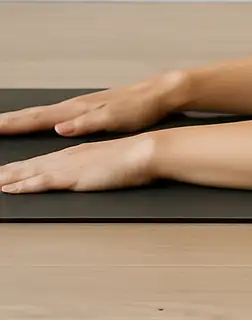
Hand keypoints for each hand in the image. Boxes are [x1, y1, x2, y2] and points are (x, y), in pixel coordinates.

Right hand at [0, 72, 188, 137]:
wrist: (161, 93)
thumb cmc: (140, 107)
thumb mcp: (115, 118)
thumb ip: (86, 123)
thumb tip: (59, 128)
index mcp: (77, 110)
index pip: (38, 118)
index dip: (14, 124)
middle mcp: (76, 107)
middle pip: (35, 114)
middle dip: (11, 120)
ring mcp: (83, 107)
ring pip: (44, 113)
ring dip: (23, 118)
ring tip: (5, 123)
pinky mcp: (91, 110)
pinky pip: (57, 115)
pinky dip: (42, 118)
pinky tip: (42, 121)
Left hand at [0, 133, 157, 192]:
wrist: (147, 151)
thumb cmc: (136, 157)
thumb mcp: (114, 160)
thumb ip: (99, 165)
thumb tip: (95, 171)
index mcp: (78, 152)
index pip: (43, 161)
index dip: (22, 166)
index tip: (5, 171)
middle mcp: (69, 156)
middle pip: (31, 164)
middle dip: (7, 171)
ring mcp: (69, 165)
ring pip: (30, 171)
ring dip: (8, 177)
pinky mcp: (73, 176)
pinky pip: (42, 181)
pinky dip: (24, 185)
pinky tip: (10, 189)